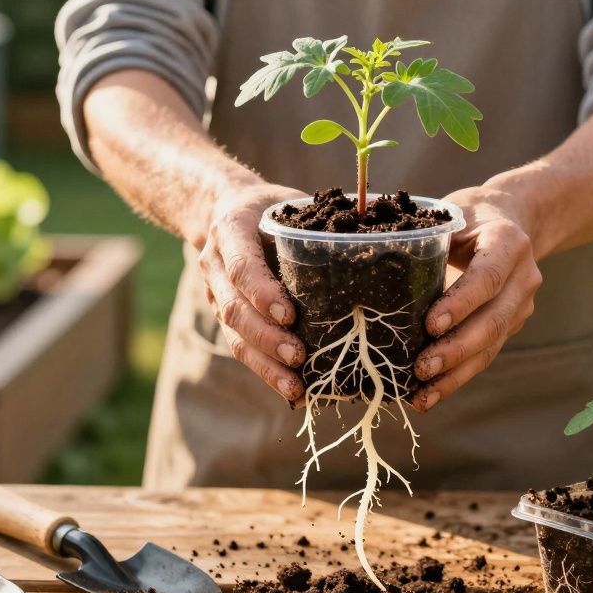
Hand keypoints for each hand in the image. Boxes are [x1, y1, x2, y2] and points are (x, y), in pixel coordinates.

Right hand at [199, 183, 307, 403]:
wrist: (222, 211)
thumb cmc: (268, 207)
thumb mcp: (288, 201)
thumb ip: (321, 217)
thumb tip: (377, 227)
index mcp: (231, 230)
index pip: (242, 267)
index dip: (263, 293)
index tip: (289, 315)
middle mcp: (215, 266)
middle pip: (235, 310)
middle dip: (267, 338)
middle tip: (298, 356)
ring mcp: (215, 294)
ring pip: (234, 335)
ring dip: (265, 363)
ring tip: (294, 386)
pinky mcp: (224, 316)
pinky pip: (241, 347)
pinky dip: (265, 370)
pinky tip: (291, 390)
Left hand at [412, 186, 542, 411]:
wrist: (509, 219)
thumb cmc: (468, 216)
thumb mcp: (451, 214)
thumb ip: (427, 238)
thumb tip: (368, 261)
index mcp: (508, 243)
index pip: (487, 278)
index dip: (461, 303)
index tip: (431, 324)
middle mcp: (522, 279)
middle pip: (493, 321)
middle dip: (456, 349)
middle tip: (421, 368)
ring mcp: (519, 307)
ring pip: (490, 346)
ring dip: (455, 374)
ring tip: (422, 393)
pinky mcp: (509, 327)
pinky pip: (484, 356)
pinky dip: (456, 378)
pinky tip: (429, 395)